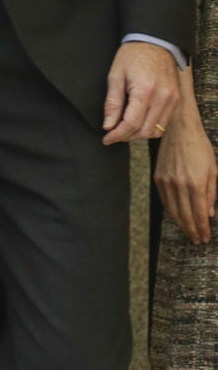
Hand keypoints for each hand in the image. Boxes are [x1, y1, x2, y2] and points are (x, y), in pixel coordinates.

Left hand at [102, 40, 178, 144]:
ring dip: (138, 134)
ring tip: (125, 128)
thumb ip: (112, 103)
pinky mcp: (176, 100)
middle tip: (113, 133)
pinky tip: (138, 120)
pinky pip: (164, 123)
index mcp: (145, 90)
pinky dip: (150, 127)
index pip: (131, 124)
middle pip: (144, 131)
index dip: (117, 135)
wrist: (154, 42)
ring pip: (156, 131)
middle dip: (126, 137)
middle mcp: (162, 97)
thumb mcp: (115, 76)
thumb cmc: (132, 56)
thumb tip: (108, 126)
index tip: (106, 139)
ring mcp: (172, 99)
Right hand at [154, 66, 216, 243]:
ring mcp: (166, 182)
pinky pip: (165, 200)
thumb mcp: (213, 170)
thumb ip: (211, 193)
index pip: (199, 214)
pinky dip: (171, 211)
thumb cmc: (199, 147)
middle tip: (197, 240)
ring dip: (182, 224)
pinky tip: (178, 217)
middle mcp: (179, 185)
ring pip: (173, 211)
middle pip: (185, 216)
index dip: (202, 228)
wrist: (178, 129)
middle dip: (192, 230)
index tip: (205, 238)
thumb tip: (210, 213)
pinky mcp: (158, 178)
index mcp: (196, 183)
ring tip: (189, 233)